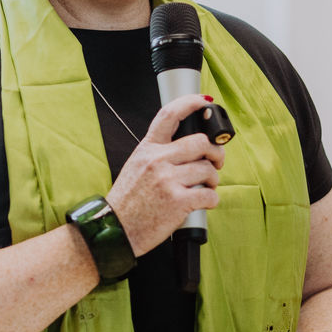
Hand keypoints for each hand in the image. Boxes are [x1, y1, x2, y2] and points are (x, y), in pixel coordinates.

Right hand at [106, 94, 225, 256]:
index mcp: (147, 148)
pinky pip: (209, 195)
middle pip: (201, 142)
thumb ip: (159, 154)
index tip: (205, 102)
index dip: (191, 103)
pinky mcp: (177, 201)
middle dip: (216, 152)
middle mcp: (157, 160)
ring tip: (206, 187)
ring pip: (208, 169)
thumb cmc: (128, 202)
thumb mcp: (136, 166)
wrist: (114, 230)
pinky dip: (212, 200)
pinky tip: (204, 202)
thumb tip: (190, 148)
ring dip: (214, 180)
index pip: (169, 115)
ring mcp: (167, 180)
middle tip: (216, 162)